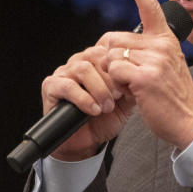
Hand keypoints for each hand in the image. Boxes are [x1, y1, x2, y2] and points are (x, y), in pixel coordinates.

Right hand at [40, 42, 135, 161]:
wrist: (85, 142)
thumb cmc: (103, 120)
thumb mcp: (125, 102)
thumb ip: (132, 86)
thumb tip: (142, 74)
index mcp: (97, 61)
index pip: (109, 49)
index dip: (120, 66)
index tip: (127, 86)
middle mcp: (79, 62)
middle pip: (97, 56)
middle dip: (111, 79)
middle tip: (118, 98)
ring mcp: (64, 72)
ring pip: (83, 69)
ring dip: (99, 89)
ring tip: (106, 107)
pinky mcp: (51, 86)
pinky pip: (68, 86)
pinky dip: (83, 98)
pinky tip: (93, 110)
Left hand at [104, 0, 192, 148]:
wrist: (190, 122)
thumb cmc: (173, 98)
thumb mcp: (164, 66)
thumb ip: (145, 52)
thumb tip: (113, 46)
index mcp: (167, 40)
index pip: (150, 8)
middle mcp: (162, 45)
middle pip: (114, 40)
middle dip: (112, 60)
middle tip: (127, 79)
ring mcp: (155, 60)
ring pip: (112, 56)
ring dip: (113, 75)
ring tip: (132, 88)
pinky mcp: (145, 76)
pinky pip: (113, 71)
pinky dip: (114, 84)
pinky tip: (130, 93)